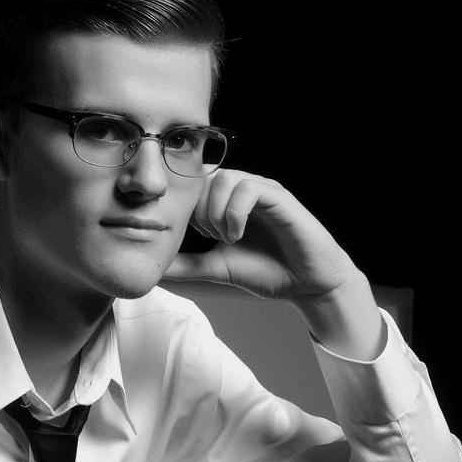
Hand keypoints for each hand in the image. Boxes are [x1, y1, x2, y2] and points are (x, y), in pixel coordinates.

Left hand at [164, 168, 355, 299]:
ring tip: (226, 238)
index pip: (194, 187)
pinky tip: (238, 235)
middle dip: (199, 211)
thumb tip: (154, 268)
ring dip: (216, 211)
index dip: (186, 209)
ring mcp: (262, 190)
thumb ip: (187, 265)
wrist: (307, 284)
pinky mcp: (279, 196)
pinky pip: (248, 188)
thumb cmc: (268, 271)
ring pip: (224, 178)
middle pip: (204, 178)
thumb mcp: (217, 268)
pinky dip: (234, 213)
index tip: (195, 238)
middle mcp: (244, 190)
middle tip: (211, 238)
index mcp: (228, 201)